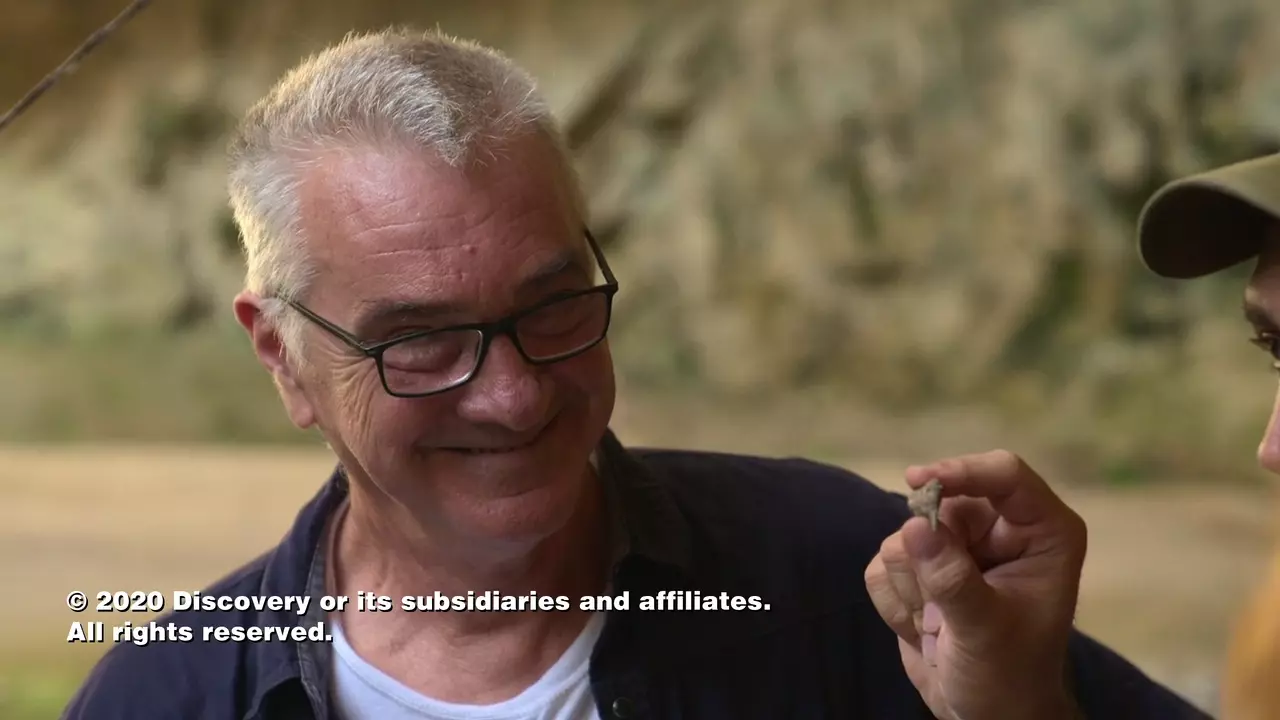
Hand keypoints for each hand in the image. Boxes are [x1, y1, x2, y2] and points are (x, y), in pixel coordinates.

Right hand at [864, 450, 1087, 719]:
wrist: (987, 715)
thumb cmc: (1008, 677)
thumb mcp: (987, 632)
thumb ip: (953, 579)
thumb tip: (915, 525)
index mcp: (1042, 532)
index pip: (1003, 475)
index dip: (961, 472)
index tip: (920, 482)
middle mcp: (1000, 530)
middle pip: (943, 503)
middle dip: (931, 554)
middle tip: (942, 605)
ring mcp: (957, 547)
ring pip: (905, 535)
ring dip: (913, 587)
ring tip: (941, 625)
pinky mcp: (921, 568)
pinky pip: (884, 564)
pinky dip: (896, 602)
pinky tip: (925, 628)